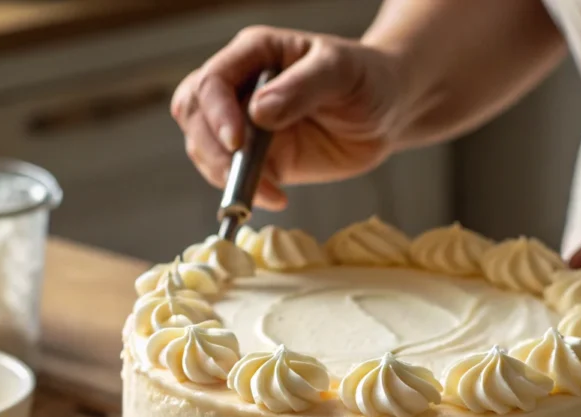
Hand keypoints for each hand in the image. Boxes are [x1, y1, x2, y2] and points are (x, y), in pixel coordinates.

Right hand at [171, 26, 405, 209]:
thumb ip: (302, 87)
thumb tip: (258, 112)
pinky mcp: (258, 159)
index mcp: (254, 54)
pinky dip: (244, 191)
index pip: (212, 81)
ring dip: (224, 174)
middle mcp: (240, 87)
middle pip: (193, 114)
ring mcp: (245, 125)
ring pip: (203, 148)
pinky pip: (231, 176)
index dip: (216, 113)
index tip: (239, 142)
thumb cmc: (366, 79)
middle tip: (245, 173)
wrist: (387, 112)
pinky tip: (275, 198)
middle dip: (211, 148)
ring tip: (268, 191)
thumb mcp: (341, 72)